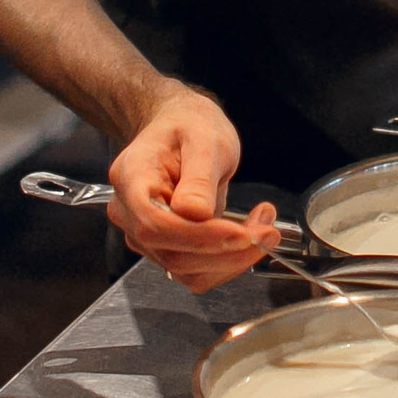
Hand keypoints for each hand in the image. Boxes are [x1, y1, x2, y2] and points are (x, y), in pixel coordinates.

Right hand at [105, 86, 278, 291]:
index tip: (242, 235)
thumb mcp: (205, 139)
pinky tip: (249, 234)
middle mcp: (129, 212)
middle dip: (227, 250)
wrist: (183, 128)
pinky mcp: (164, 247)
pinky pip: (195, 271)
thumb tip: (195, 214)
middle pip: (172, 253)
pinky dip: (227, 261)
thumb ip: (199, 177)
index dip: (198, 237)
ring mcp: (143, 234)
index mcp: (131, 178)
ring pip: (186, 269)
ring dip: (233, 258)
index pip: (155, 223)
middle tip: (268, 230)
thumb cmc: (190, 126)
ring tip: (264, 226)